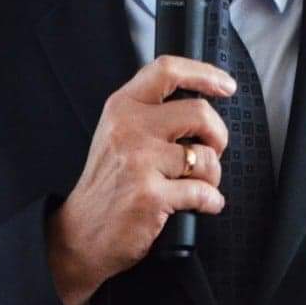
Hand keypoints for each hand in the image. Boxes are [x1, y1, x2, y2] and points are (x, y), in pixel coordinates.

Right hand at [46, 56, 234, 304]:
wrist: (80, 234)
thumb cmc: (107, 185)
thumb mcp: (116, 134)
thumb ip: (149, 113)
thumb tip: (201, 106)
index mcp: (122, 107)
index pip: (167, 71)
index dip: (204, 73)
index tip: (225, 85)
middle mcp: (129, 128)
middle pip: (199, 112)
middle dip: (218, 135)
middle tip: (212, 151)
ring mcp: (139, 161)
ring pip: (205, 156)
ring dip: (213, 175)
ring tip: (200, 184)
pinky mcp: (150, 195)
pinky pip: (202, 192)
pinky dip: (211, 201)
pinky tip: (203, 204)